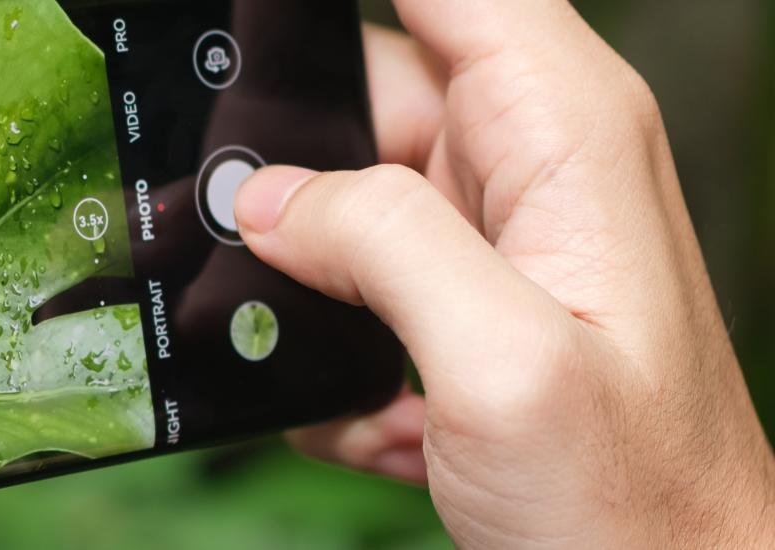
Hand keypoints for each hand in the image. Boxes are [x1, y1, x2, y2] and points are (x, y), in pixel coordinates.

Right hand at [240, 0, 774, 545]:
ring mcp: (493, 239)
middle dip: (285, 152)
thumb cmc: (638, 508)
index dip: (324, 10)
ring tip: (304, 344)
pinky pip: (348, 279)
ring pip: (341, 192)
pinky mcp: (456, 310)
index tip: (246, 27)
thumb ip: (386, 246)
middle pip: (365, 83)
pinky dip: (326, 346)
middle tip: (238, 232)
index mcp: (561, 132)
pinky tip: (365, 414)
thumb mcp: (504, 367)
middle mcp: (529, 166)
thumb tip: (269, 198)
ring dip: (298, 270)